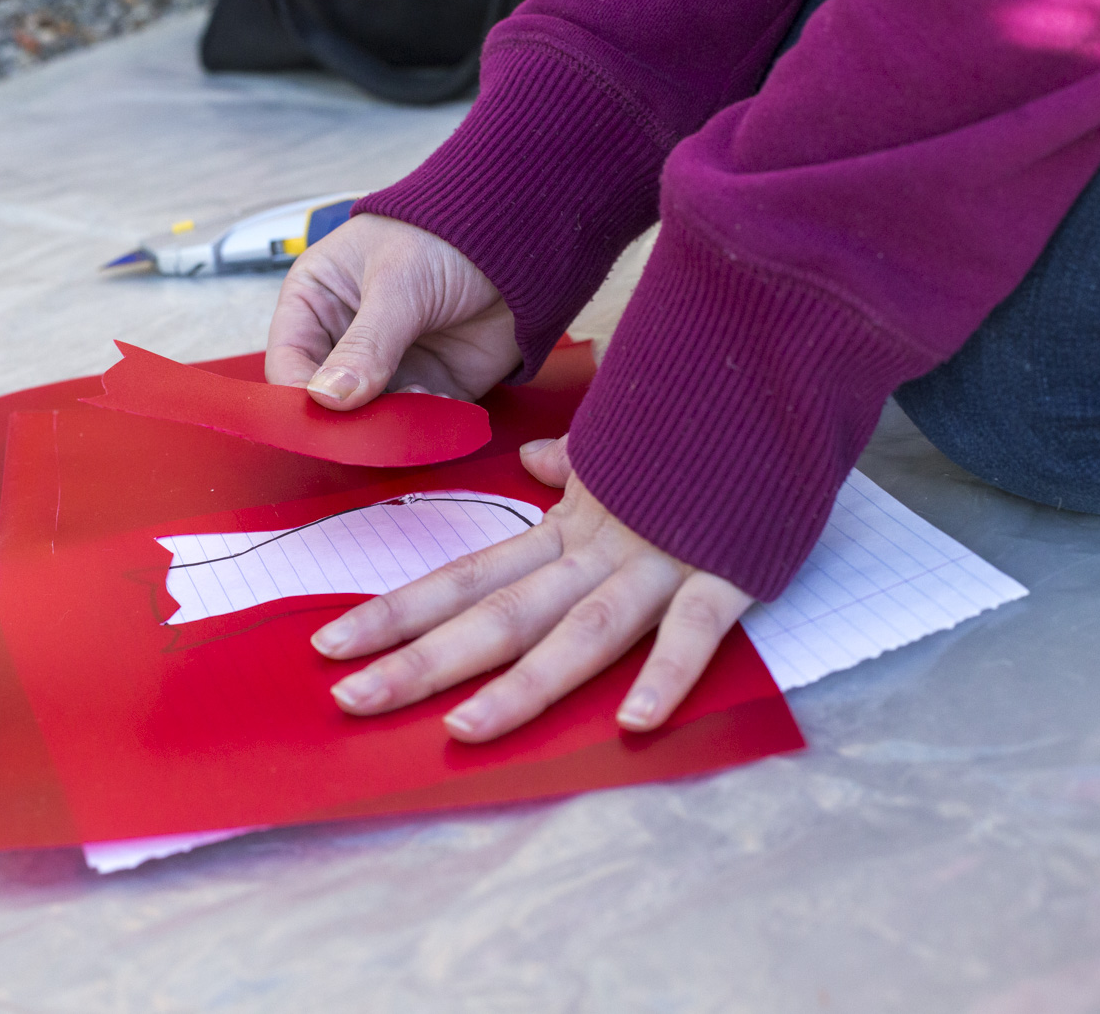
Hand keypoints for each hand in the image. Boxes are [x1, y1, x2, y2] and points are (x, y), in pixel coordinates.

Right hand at [265, 213, 523, 407]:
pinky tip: (440, 407)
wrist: (521, 238)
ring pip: (371, 418)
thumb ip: (366, 344)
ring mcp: (388, 366)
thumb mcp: (398, 284)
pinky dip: (425, 425)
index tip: (322, 416)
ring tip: (416, 403)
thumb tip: (328, 399)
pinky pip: (417, 422)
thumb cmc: (446, 236)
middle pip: (326, 400)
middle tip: (367, 429)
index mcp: (316, 300)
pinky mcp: (431, 385)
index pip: (288, 360)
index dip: (298, 393)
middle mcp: (344, 338)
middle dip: (345, 419)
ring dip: (390, 425)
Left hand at [312, 437, 755, 740]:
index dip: (398, 612)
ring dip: (522, 684)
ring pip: (581, 630)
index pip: (467, 576)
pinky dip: (668, 671)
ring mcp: (660, 560)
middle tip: (349, 701)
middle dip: (422, 660)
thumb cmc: (693, 425)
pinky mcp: (728, 569)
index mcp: (568, 527)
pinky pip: (695, 626)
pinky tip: (634, 721)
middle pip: (500, 614)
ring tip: (462, 731)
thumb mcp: (623, 443)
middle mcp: (598, 549)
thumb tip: (529, 470)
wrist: (770, 367)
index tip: (329, 645)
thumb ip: (574, 466)